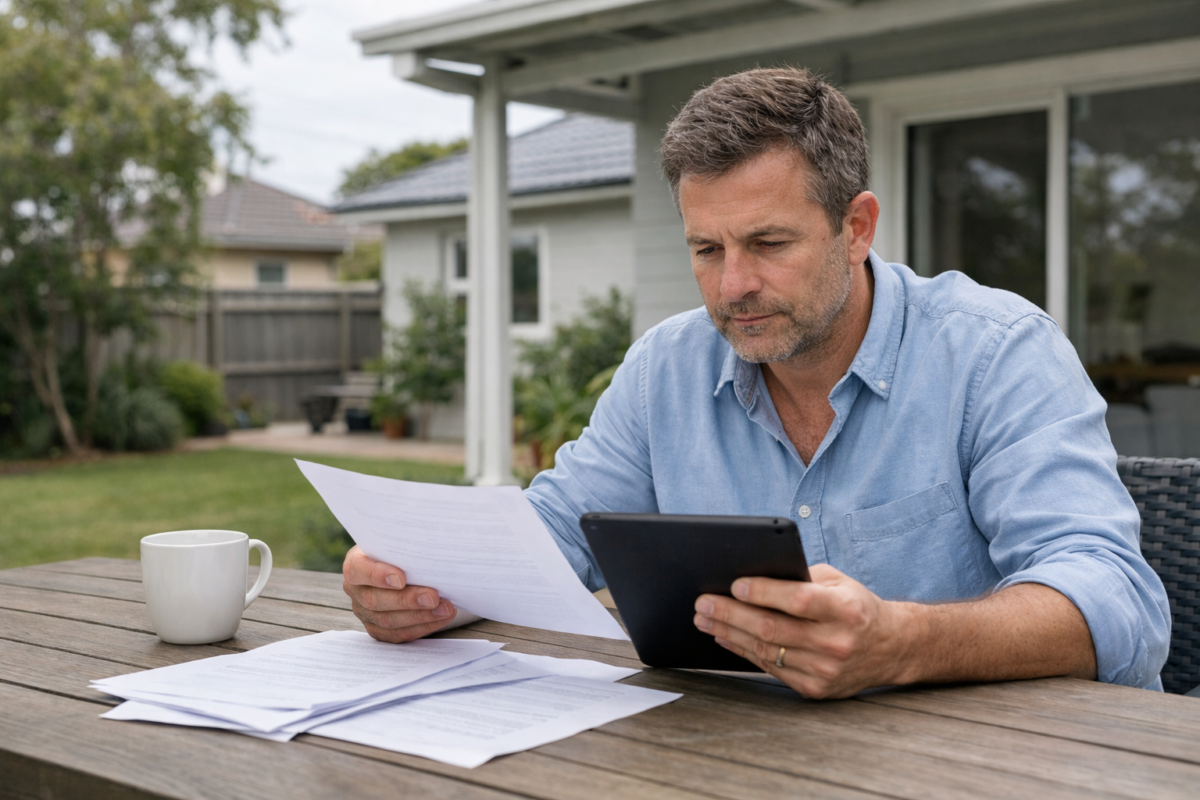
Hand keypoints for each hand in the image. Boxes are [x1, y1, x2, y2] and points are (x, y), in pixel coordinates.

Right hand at [342, 545, 457, 642]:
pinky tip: (440, 618)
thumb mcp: (400, 541)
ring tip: (445, 609)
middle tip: (433, 597)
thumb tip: (430, 545)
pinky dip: (421, 627)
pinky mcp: (377, 628)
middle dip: (407, 600)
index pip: (357, 570)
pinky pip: (397, 635)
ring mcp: (364, 612)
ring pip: (388, 621)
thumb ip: (407, 544)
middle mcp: (356, 589)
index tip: (401, 578)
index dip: (377, 575)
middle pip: (375, 600)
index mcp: (355, 563)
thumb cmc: (402, 549)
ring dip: (420, 616)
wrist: (403, 564)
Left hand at [693, 564, 912, 698]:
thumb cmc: (856, 607)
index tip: (735, 584)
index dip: (764, 592)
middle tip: (703, 603)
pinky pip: (771, 668)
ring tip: (705, 619)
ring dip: (729, 634)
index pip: (799, 601)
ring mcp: (826, 671)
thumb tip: (752, 576)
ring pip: (767, 651)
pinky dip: (744, 652)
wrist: (891, 648)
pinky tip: (726, 638)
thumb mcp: (838, 582)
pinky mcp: (815, 689)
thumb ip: (801, 578)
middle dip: (732, 615)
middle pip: (774, 629)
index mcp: (846, 610)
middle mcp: (837, 643)